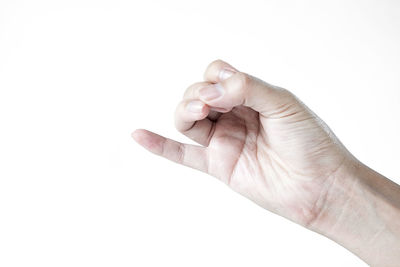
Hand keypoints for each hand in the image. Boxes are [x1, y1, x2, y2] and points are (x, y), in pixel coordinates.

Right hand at [132, 59, 351, 226]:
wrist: (321, 187)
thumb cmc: (311, 143)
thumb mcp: (284, 104)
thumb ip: (248, 87)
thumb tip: (213, 86)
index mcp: (251, 96)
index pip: (218, 74)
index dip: (215, 77)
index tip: (229, 89)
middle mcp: (234, 116)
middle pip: (198, 94)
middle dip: (199, 92)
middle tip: (213, 101)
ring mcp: (224, 140)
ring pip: (188, 119)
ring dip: (184, 108)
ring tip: (198, 110)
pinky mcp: (219, 165)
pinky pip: (183, 154)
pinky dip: (159, 145)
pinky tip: (139, 135)